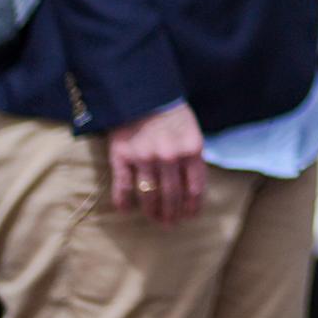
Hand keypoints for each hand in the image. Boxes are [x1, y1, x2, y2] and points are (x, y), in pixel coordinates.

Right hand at [105, 102, 207, 223]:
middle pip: (173, 196)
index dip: (193, 206)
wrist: (142, 94)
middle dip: (173, 213)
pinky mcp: (122, 157)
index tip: (190, 216)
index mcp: (191, 149)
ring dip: (153, 212)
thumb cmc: (171, 114)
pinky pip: (123, 187)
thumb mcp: (192, 131)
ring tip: (155, 219)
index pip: (195, 187)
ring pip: (149, 196)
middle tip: (171, 223)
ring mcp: (144, 158)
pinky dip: (124, 202)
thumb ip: (193, 158)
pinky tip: (127, 211)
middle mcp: (169, 156)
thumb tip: (194, 189)